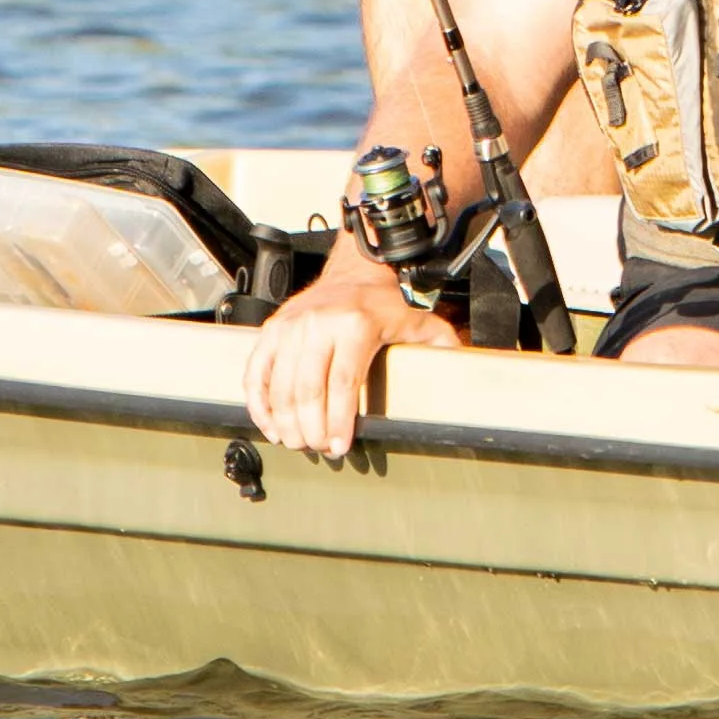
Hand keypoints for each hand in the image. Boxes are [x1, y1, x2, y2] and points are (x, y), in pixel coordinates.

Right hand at [246, 245, 462, 459]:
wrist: (352, 270)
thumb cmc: (381, 302)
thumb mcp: (414, 320)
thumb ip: (438, 344)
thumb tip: (461, 367)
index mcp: (354, 326)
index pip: (343, 384)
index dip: (339, 420)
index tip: (340, 446)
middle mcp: (318, 324)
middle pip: (308, 390)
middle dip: (311, 428)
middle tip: (318, 448)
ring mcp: (291, 327)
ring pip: (281, 386)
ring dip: (286, 422)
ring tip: (297, 442)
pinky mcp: (272, 330)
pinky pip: (257, 372)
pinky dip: (260, 403)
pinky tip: (270, 424)